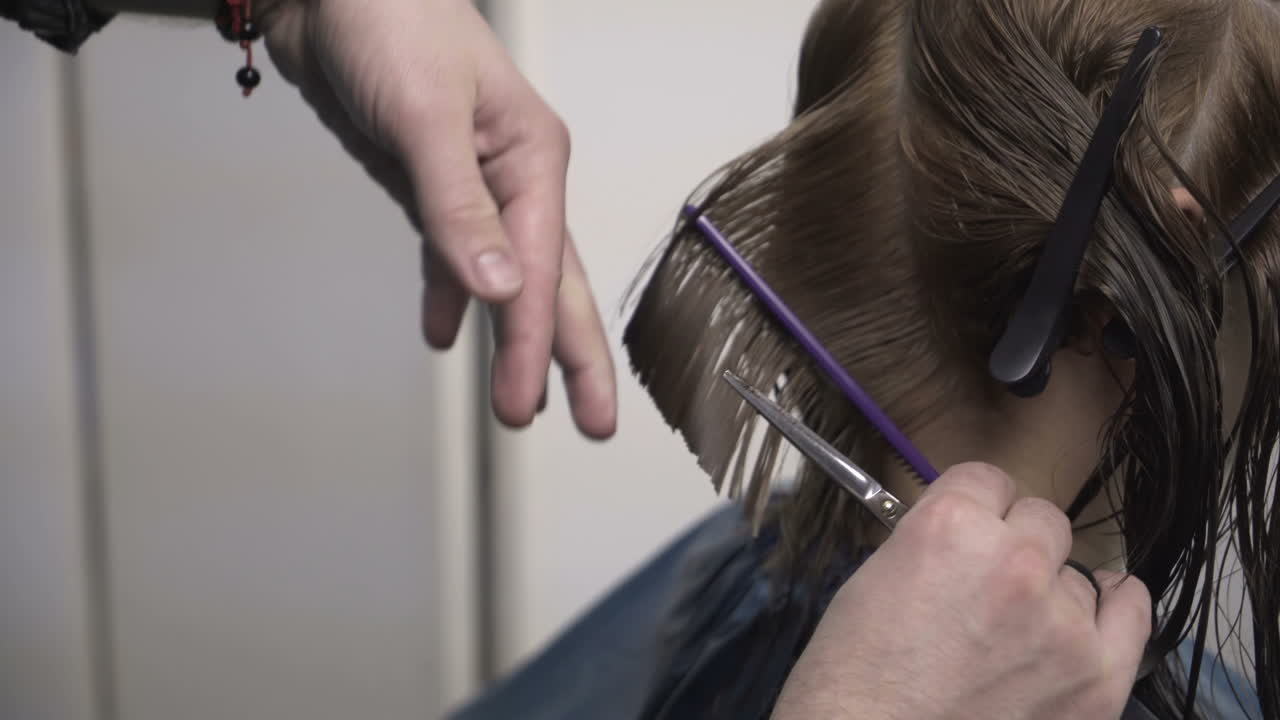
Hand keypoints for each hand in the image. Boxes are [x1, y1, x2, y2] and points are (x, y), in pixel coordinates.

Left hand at [258, 0, 616, 437]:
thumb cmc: (388, 22)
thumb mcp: (426, 116)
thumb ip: (459, 208)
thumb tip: (498, 291)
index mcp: (532, 156)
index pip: (540, 269)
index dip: (534, 342)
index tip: (528, 405)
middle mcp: (514, 175)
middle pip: (551, 280)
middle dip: (564, 354)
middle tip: (589, 424)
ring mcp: (475, 182)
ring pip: (507, 276)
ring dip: (513, 337)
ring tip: (523, 400)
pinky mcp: (432, 182)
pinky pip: (452, 252)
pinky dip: (448, 293)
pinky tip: (442, 332)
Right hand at [773, 463, 1152, 719]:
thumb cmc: (855, 679)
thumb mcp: (875, 579)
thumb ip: (935, 543)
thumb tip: (972, 538)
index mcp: (950, 527)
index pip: (987, 479)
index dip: (973, 508)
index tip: (969, 531)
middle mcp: (1015, 562)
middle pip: (1042, 520)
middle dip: (1014, 545)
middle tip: (986, 588)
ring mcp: (1063, 621)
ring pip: (1078, 574)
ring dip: (1051, 593)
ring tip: (1014, 637)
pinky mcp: (1098, 676)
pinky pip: (1131, 611)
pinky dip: (1112, 610)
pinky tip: (1089, 618)